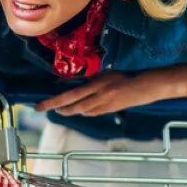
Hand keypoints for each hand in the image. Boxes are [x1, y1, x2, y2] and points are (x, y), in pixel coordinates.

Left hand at [36, 71, 171, 116]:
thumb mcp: (105, 74)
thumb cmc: (126, 75)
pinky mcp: (110, 110)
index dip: (54, 102)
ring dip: (70, 110)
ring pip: (82, 111)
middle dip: (59, 109)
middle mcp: (99, 97)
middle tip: (45, 108)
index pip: (70, 95)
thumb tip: (71, 84)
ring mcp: (105, 106)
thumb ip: (89, 80)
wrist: (147, 86)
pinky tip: (80, 109)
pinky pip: (92, 112)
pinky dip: (83, 111)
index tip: (40, 106)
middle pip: (74, 107)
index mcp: (97, 85)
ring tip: (61, 108)